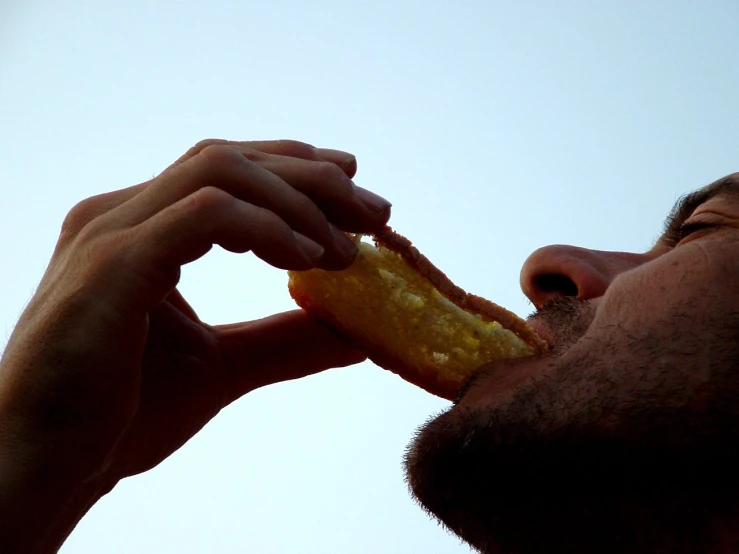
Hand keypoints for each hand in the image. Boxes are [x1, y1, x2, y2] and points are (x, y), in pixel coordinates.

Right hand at [0, 139, 390, 551]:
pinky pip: (203, 215)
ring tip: (351, 248)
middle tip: (377, 211)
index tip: (357, 192)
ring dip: (299, 201)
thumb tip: (356, 329)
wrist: (44, 466)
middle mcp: (122, 214)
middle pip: (233, 159)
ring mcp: (111, 232)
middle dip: (314, 179)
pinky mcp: (111, 264)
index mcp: (141, 228)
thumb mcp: (223, 366)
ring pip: (221, 171)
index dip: (298, 172)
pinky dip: (264, 228)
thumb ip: (285, 340)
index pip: (229, 172)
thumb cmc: (120, 414)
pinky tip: (308, 260)